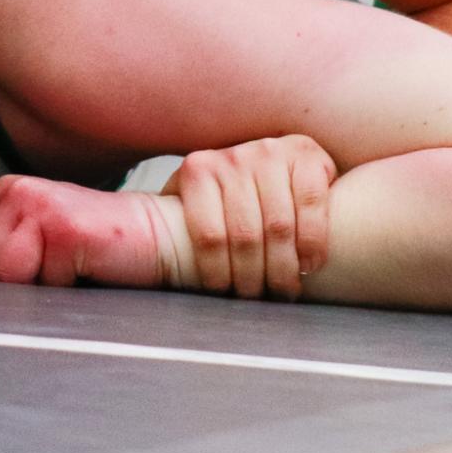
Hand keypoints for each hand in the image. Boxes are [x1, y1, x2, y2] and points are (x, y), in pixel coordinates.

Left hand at [0, 176, 164, 288]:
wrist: (158, 237)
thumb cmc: (100, 248)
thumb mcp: (38, 243)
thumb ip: (4, 251)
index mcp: (4, 193)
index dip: (8, 278)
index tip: (45, 262)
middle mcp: (15, 191)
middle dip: (20, 282)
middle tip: (59, 263)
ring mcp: (37, 204)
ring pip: (6, 277)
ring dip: (42, 284)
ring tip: (70, 263)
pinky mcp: (62, 225)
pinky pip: (43, 283)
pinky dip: (67, 286)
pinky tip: (89, 263)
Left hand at [168, 135, 335, 299]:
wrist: (267, 158)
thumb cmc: (224, 195)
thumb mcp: (192, 201)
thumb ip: (174, 225)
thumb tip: (137, 268)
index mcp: (198, 170)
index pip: (208, 236)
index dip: (218, 274)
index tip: (225, 295)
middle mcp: (233, 157)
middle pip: (246, 236)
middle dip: (253, 279)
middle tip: (258, 300)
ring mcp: (270, 152)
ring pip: (279, 225)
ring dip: (284, 268)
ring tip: (285, 291)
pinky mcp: (305, 154)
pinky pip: (312, 204)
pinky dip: (313, 241)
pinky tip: (310, 264)